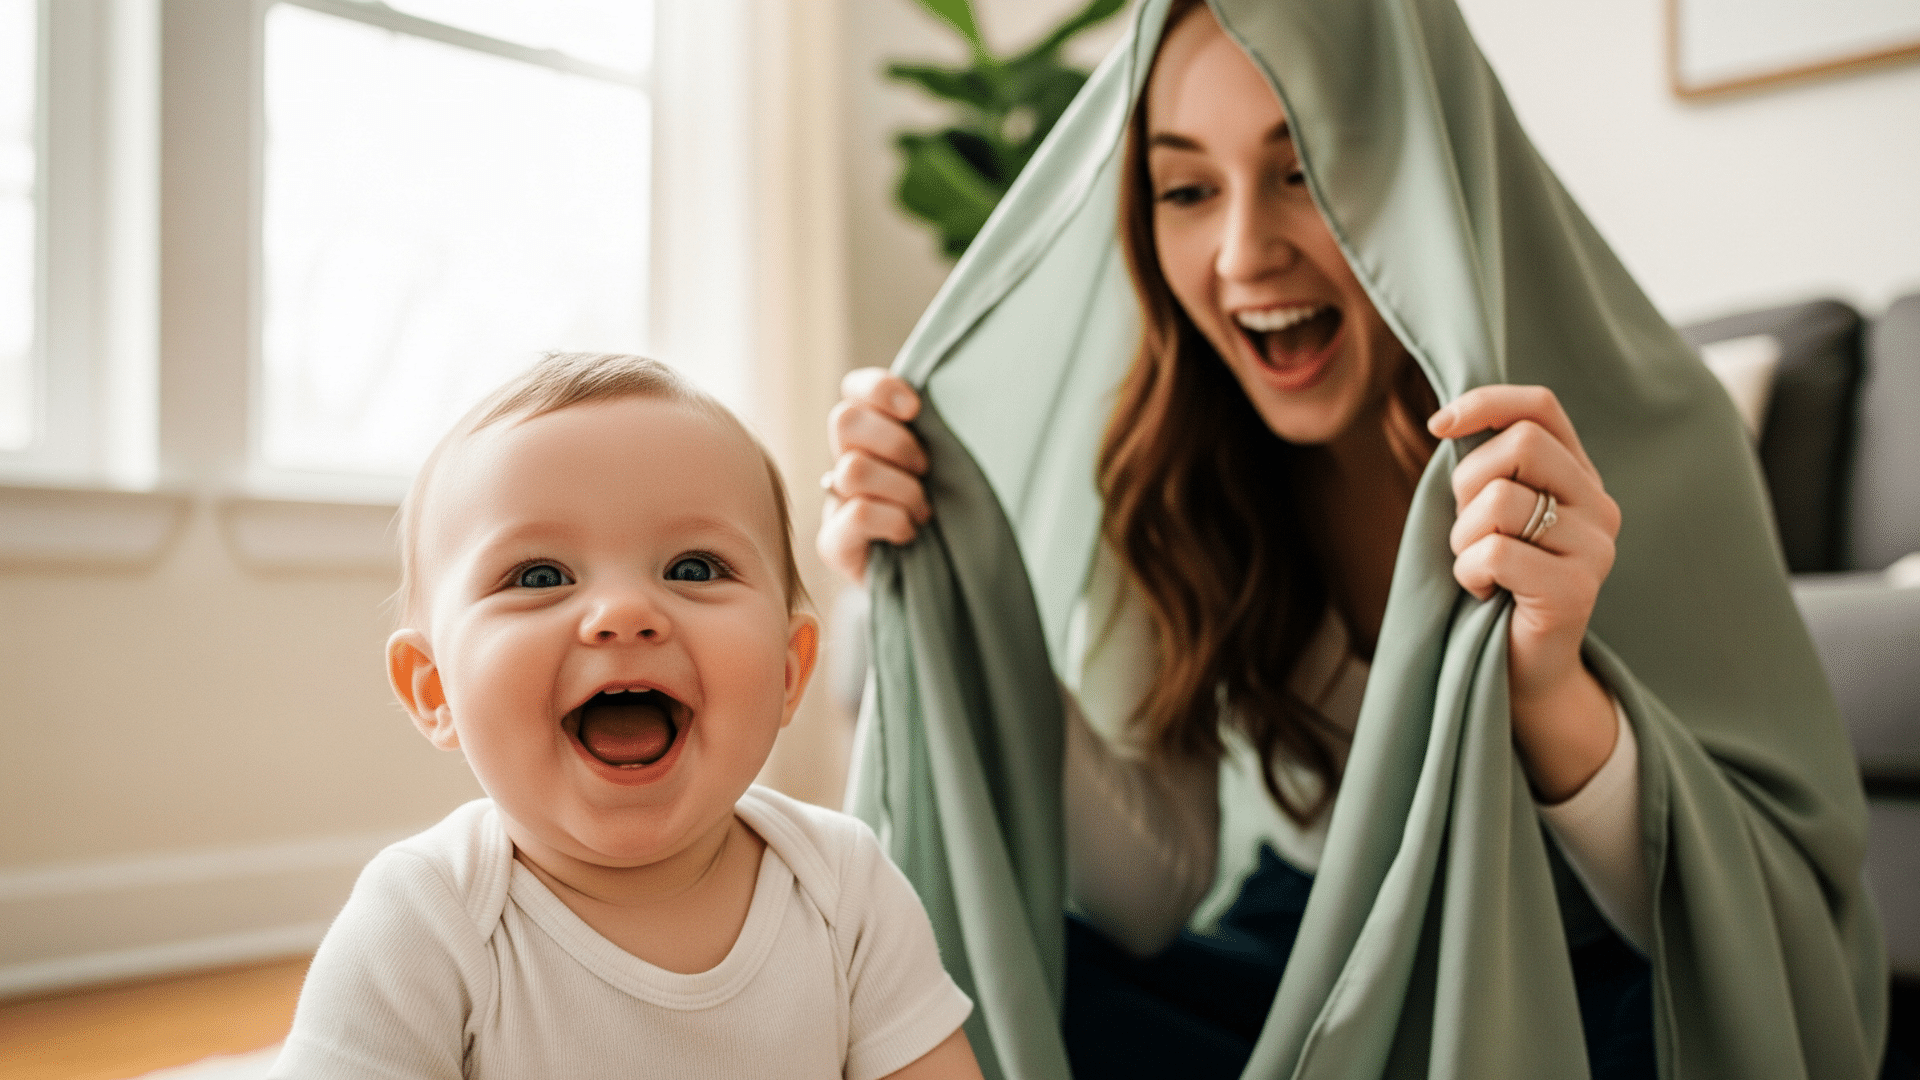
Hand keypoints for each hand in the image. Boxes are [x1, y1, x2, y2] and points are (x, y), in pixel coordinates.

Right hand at [818, 368, 931, 581]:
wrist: (938, 582)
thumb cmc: (948, 517)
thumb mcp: (947, 468)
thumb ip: (935, 435)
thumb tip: (935, 403)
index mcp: (873, 436)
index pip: (855, 389)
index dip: (880, 389)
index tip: (916, 409)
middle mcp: (846, 462)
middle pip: (845, 420)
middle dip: (896, 443)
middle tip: (926, 470)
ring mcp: (835, 502)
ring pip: (853, 469)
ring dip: (901, 490)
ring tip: (923, 512)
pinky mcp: (833, 542)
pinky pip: (856, 512)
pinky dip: (892, 520)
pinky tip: (908, 534)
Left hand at [1428, 385, 1621, 801]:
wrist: (1523, 670)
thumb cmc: (1496, 585)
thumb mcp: (1489, 515)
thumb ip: (1488, 470)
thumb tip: (1447, 421)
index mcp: (1579, 477)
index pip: (1541, 407)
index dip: (1486, 403)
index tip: (1438, 426)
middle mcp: (1599, 506)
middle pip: (1521, 445)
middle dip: (1468, 483)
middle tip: (1467, 528)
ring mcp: (1595, 549)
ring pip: (1501, 501)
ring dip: (1463, 537)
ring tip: (1476, 568)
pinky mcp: (1576, 590)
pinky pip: (1495, 553)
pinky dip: (1469, 573)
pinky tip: (1483, 593)